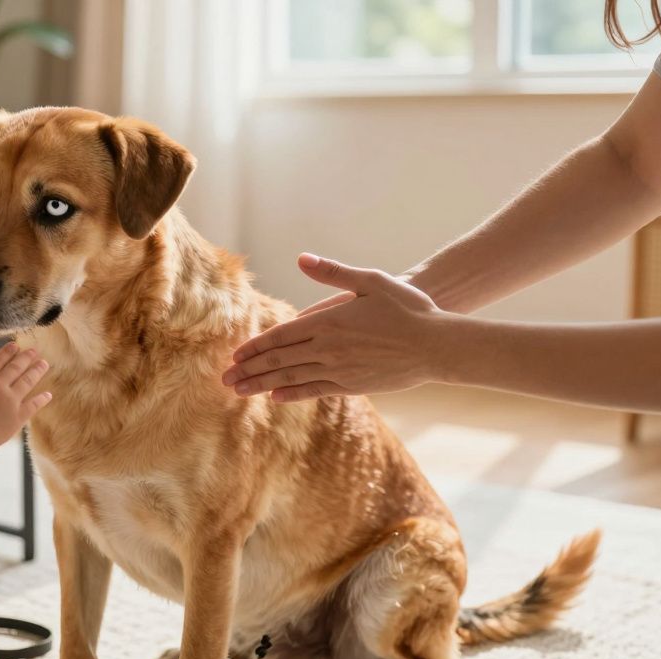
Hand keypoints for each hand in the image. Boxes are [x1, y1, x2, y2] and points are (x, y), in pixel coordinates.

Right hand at [0, 343, 51, 444]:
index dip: (7, 352)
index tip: (16, 345)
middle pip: (15, 368)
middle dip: (25, 357)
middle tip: (35, 350)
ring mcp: (11, 401)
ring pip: (27, 382)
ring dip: (36, 371)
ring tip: (44, 363)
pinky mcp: (18, 417)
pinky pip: (33, 406)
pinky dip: (41, 399)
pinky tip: (48, 395)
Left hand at [222, 254, 450, 401]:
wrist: (437, 345)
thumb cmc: (407, 308)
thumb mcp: (371, 281)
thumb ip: (333, 272)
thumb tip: (301, 258)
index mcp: (328, 322)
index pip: (281, 336)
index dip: (255, 347)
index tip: (234, 355)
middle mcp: (329, 349)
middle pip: (279, 361)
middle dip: (249, 370)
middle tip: (223, 379)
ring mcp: (340, 370)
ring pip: (291, 379)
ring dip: (262, 385)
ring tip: (238, 391)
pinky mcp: (352, 385)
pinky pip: (314, 390)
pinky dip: (291, 394)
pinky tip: (274, 397)